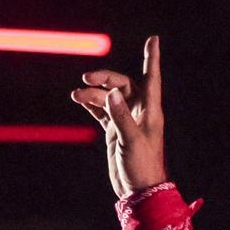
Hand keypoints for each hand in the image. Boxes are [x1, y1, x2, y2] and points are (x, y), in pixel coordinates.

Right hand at [71, 34, 166, 199]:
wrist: (139, 190)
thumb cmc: (142, 167)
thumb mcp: (131, 141)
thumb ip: (121, 117)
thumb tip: (110, 93)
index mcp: (150, 112)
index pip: (152, 79)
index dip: (152, 59)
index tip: (153, 39)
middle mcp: (139, 112)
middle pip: (122, 85)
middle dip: (104, 79)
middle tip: (86, 80)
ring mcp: (126, 120)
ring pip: (108, 97)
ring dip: (92, 94)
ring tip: (76, 95)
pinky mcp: (115, 130)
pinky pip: (102, 111)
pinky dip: (91, 104)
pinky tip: (79, 99)